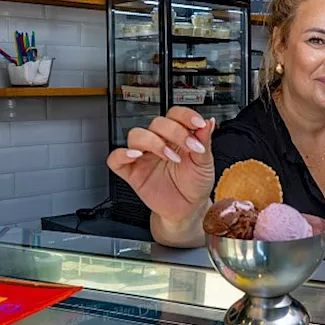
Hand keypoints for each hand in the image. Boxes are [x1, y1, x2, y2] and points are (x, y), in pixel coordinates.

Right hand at [106, 106, 215, 223]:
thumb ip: (204, 142)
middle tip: (188, 147)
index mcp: (176, 136)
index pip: (175, 115)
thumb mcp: (204, 164)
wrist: (188, 209)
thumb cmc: (194, 184)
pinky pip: (116, 159)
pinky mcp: (132, 172)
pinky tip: (136, 156)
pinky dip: (122, 154)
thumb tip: (208, 122)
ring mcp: (143, 156)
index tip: (197, 124)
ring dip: (153, 142)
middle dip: (174, 132)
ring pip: (136, 135)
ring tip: (169, 157)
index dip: (185, 116)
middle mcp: (158, 142)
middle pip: (157, 123)